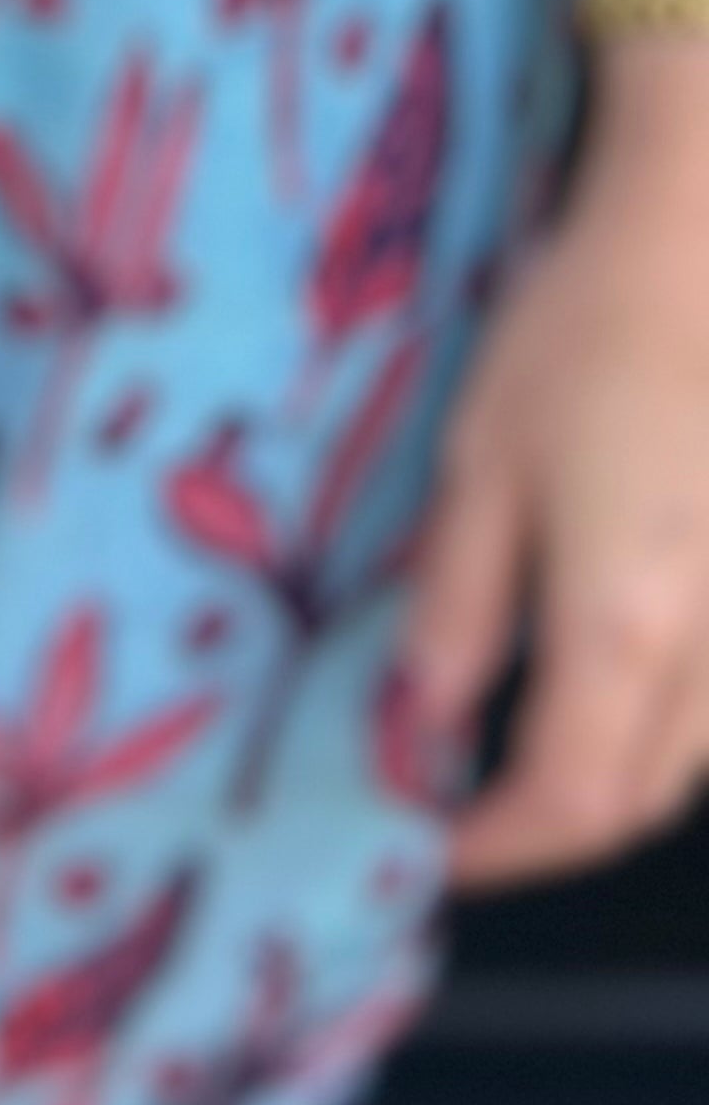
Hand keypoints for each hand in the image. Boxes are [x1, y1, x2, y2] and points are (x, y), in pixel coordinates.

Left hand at [402, 41, 708, 886]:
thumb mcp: (480, 466)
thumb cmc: (581, 341)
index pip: (564, 800)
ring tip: (518, 761)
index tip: (425, 847)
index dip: (493, 848)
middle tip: (461, 813)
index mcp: (625, 628)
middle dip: (546, 829)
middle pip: (637, 801)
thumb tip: (422, 721)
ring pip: (692, 765)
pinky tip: (605, 690)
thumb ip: (456, 605)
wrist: (700, 256)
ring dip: (607, 785)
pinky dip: (663, 732)